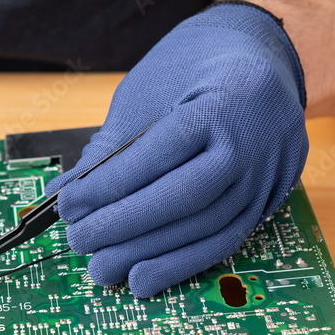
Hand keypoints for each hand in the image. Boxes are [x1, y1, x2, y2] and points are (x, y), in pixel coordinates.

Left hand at [45, 2, 307, 297]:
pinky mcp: (268, 200)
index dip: (108, 185)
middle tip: (80, 240)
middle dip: (124, 225)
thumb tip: (65, 192)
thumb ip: (113, 143)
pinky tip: (142, 278)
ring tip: (102, 268)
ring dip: (147, 255)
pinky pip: (223, 242)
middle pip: (184, 197)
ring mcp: (268, 174)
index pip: (159, 153)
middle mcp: (255, 140)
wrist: (262, 56)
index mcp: (224, 98)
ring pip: (205, 227)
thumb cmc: (194, 65)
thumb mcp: (151, 88)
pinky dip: (179, 264)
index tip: (69, 204)